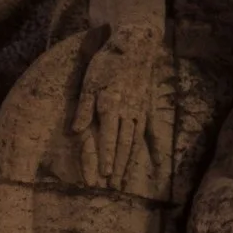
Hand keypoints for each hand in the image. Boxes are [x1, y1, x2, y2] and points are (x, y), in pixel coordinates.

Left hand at [72, 18, 161, 191]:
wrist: (134, 46)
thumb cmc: (107, 63)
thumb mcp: (89, 83)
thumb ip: (84, 108)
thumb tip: (76, 131)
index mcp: (110, 106)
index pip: (109, 138)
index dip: (107, 157)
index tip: (105, 175)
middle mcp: (126, 113)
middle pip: (123, 145)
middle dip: (118, 167)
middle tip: (114, 186)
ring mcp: (138, 112)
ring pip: (134, 142)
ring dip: (130, 163)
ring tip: (125, 180)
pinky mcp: (146, 109)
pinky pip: (148, 133)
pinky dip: (150, 150)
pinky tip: (156, 164)